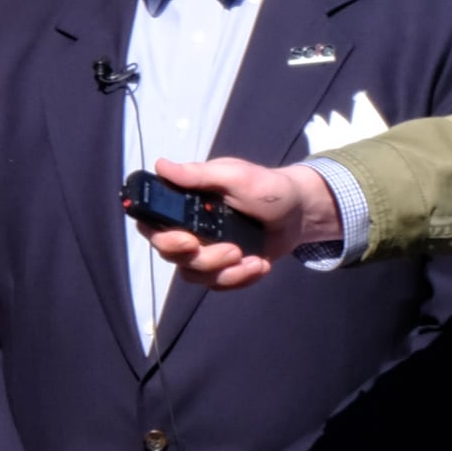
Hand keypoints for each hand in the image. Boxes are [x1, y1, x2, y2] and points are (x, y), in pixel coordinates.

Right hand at [143, 156, 340, 289]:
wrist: (299, 212)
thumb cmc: (267, 187)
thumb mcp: (235, 175)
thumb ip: (198, 174)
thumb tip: (161, 166)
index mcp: (184, 204)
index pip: (152, 225)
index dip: (162, 238)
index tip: (188, 241)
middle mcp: (188, 229)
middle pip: (171, 256)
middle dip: (203, 258)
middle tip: (233, 249)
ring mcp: (205, 251)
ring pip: (193, 275)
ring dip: (224, 271)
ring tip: (252, 258)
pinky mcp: (223, 268)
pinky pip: (218, 284)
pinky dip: (240, 279)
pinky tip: (259, 264)